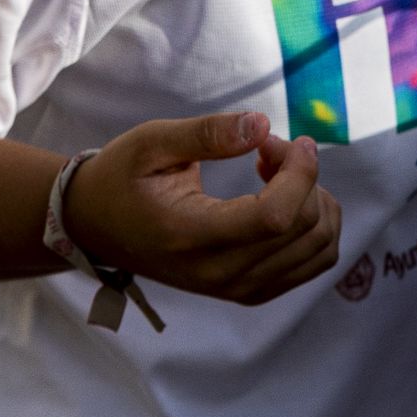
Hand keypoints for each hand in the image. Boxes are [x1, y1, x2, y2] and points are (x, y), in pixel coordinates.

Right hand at [62, 110, 344, 304]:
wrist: (96, 228)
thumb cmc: (122, 178)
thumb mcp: (151, 143)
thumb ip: (207, 133)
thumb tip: (262, 125)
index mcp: (190, 237)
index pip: (275, 217)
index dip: (300, 173)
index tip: (294, 141)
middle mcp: (219, 274)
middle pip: (303, 229)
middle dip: (305, 177)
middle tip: (269, 148)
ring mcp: (238, 289)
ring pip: (320, 248)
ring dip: (316, 200)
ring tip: (275, 174)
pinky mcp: (251, 291)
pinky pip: (313, 263)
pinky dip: (315, 226)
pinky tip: (283, 199)